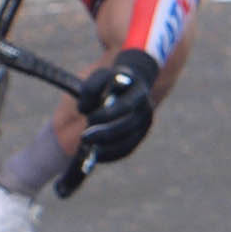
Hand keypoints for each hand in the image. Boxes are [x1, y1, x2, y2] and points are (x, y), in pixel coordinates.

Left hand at [74, 47, 161, 164]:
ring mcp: (145, 124)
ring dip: (106, 146)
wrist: (130, 86)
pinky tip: (96, 154)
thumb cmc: (110, 82)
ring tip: (87, 148)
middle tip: (84, 138)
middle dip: (104, 134)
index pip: (126, 106)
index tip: (88, 116)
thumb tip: (84, 110)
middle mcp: (146, 107)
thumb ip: (90, 88)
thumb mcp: (99, 77)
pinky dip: (110, 154)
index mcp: (138, 90)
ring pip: (128, 141)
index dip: (108, 114)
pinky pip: (127, 150)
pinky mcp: (141, 136)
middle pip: (127, 126)